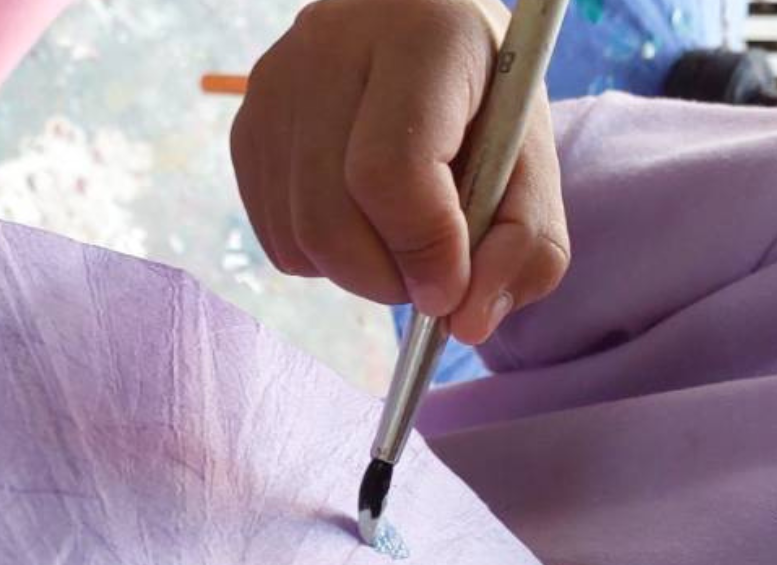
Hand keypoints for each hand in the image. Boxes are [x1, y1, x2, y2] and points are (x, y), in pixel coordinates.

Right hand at [230, 0, 568, 343]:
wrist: (411, 27)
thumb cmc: (482, 94)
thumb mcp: (530, 156)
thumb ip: (524, 241)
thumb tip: (465, 322)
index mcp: (417, 39)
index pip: (390, 172)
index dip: (422, 250)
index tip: (451, 288)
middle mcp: (326, 52)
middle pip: (330, 220)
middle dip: (386, 279)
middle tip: (428, 280)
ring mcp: (272, 92)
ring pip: (297, 239)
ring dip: (356, 272)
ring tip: (399, 238)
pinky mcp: (246, 128)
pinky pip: (275, 237)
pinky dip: (323, 257)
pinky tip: (360, 218)